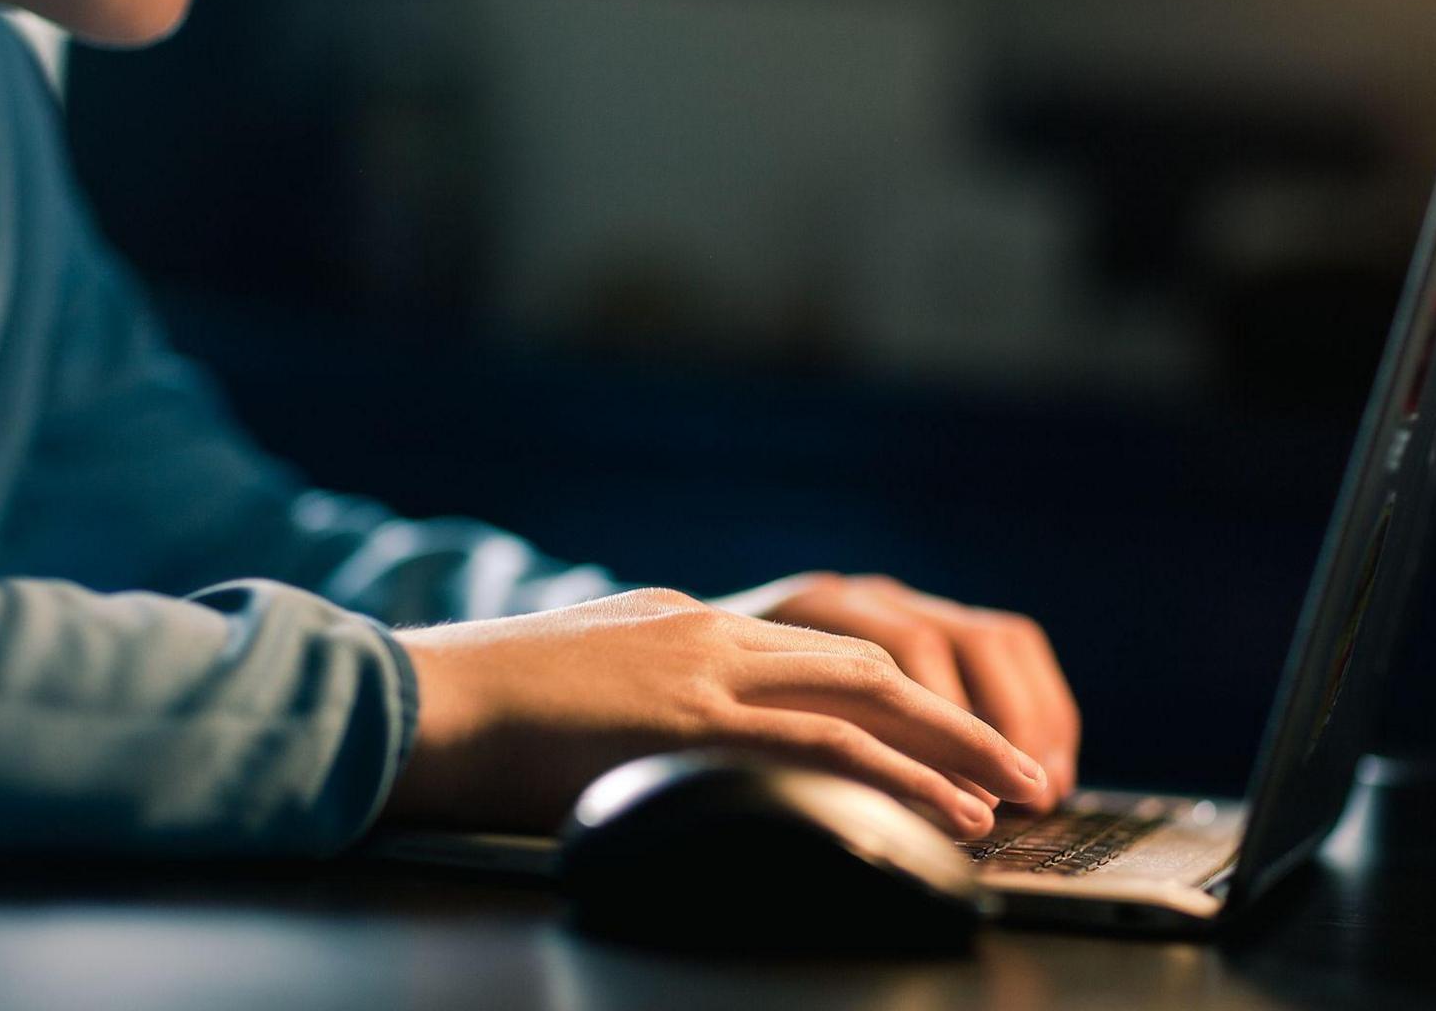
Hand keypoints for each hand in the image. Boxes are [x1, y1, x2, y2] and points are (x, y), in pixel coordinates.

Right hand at [385, 589, 1048, 837]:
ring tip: (1017, 792)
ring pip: (866, 700)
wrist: (413, 702)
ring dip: (954, 748)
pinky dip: (901, 778)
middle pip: (866, 663)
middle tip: (1022, 762)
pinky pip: (824, 748)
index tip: (944, 739)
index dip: (895, 700)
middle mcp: (709, 632)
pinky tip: (952, 811)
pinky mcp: (692, 722)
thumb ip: (639, 696)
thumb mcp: (576, 683)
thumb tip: (667, 740)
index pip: (818, 655)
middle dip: (953, 716)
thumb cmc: (474, 709)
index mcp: (683, 624)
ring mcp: (704, 670)